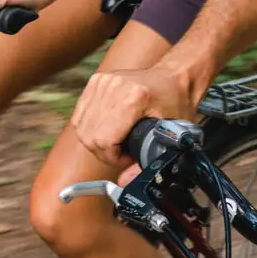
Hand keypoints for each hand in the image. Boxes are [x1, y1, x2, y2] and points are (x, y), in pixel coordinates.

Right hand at [72, 62, 198, 165]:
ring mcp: (103, 81)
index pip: (103, 139)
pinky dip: (90, 126)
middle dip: (104, 151)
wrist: (174, 77)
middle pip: (89, 135)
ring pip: (82, 126)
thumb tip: (125, 181)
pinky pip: (81, 114)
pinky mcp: (97, 80)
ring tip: (116, 139)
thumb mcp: (168, 135)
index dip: (113, 157)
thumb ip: (147, 160)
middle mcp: (114, 86)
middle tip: (123, 151)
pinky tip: (107, 128)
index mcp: (133, 97)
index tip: (128, 157)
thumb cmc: (175, 103)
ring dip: (96, 140)